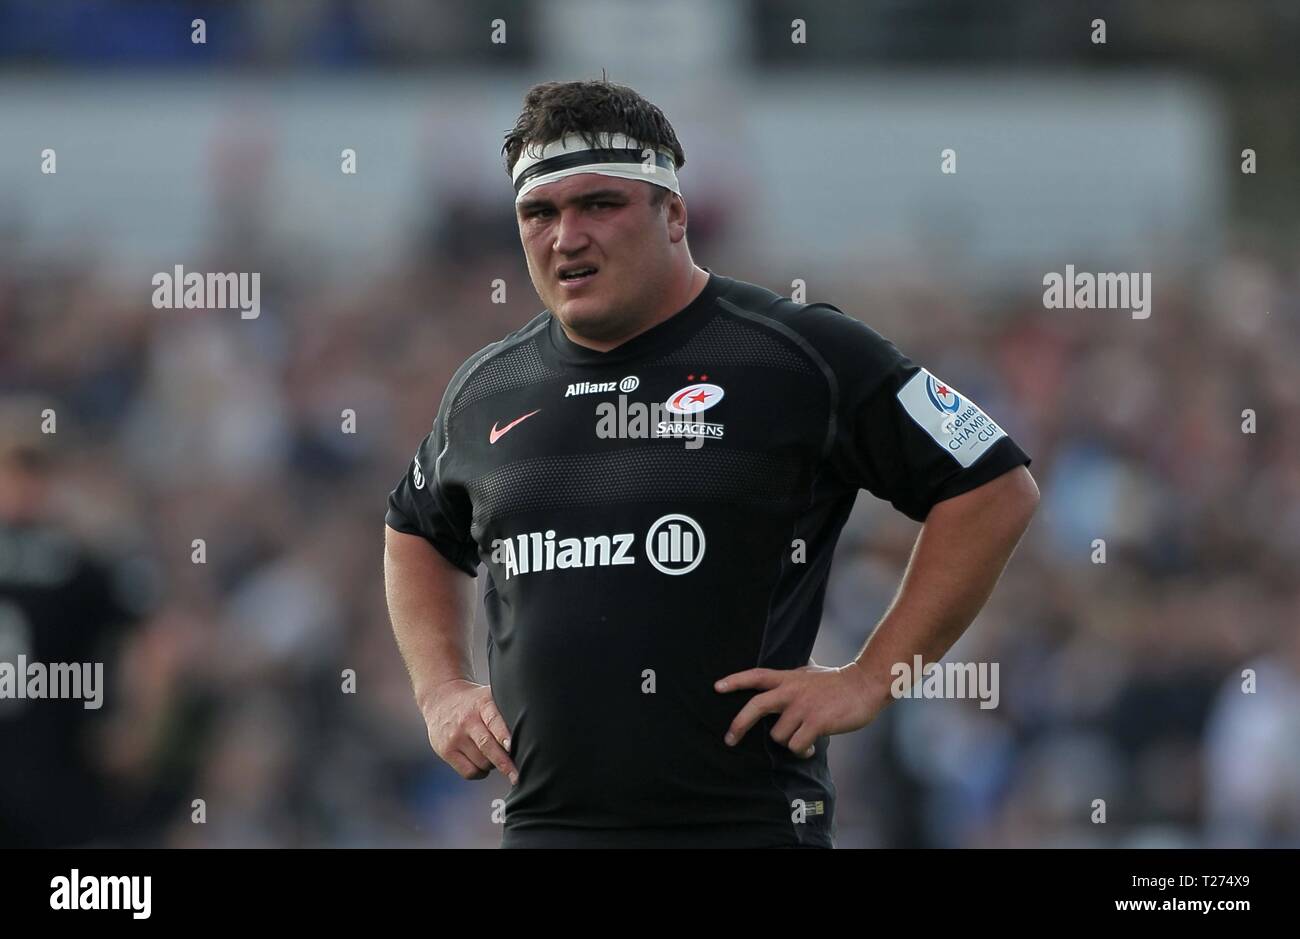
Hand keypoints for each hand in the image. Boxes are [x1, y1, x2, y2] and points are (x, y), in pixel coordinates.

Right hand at [421, 679, 518, 784]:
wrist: (440, 699)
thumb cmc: (475, 704)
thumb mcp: (489, 698)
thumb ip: (506, 713)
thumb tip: (532, 737)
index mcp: (483, 704)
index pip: (494, 720)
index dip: (503, 735)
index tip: (511, 747)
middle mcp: (468, 720)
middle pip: (487, 745)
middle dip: (505, 763)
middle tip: (517, 775)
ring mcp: (455, 736)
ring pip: (482, 762)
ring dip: (494, 765)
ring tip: (495, 757)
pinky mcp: (445, 751)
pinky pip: (469, 772)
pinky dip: (481, 773)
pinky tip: (482, 764)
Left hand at [714, 662, 884, 757]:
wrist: (865, 684)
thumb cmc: (838, 682)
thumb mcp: (809, 674)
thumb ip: (792, 680)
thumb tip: (778, 685)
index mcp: (788, 678)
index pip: (756, 676)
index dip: (735, 681)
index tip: (716, 687)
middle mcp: (791, 691)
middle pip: (755, 706)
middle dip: (738, 725)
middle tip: (729, 739)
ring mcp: (803, 707)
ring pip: (778, 736)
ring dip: (789, 742)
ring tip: (803, 740)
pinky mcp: (816, 722)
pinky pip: (797, 746)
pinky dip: (803, 751)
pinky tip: (812, 747)